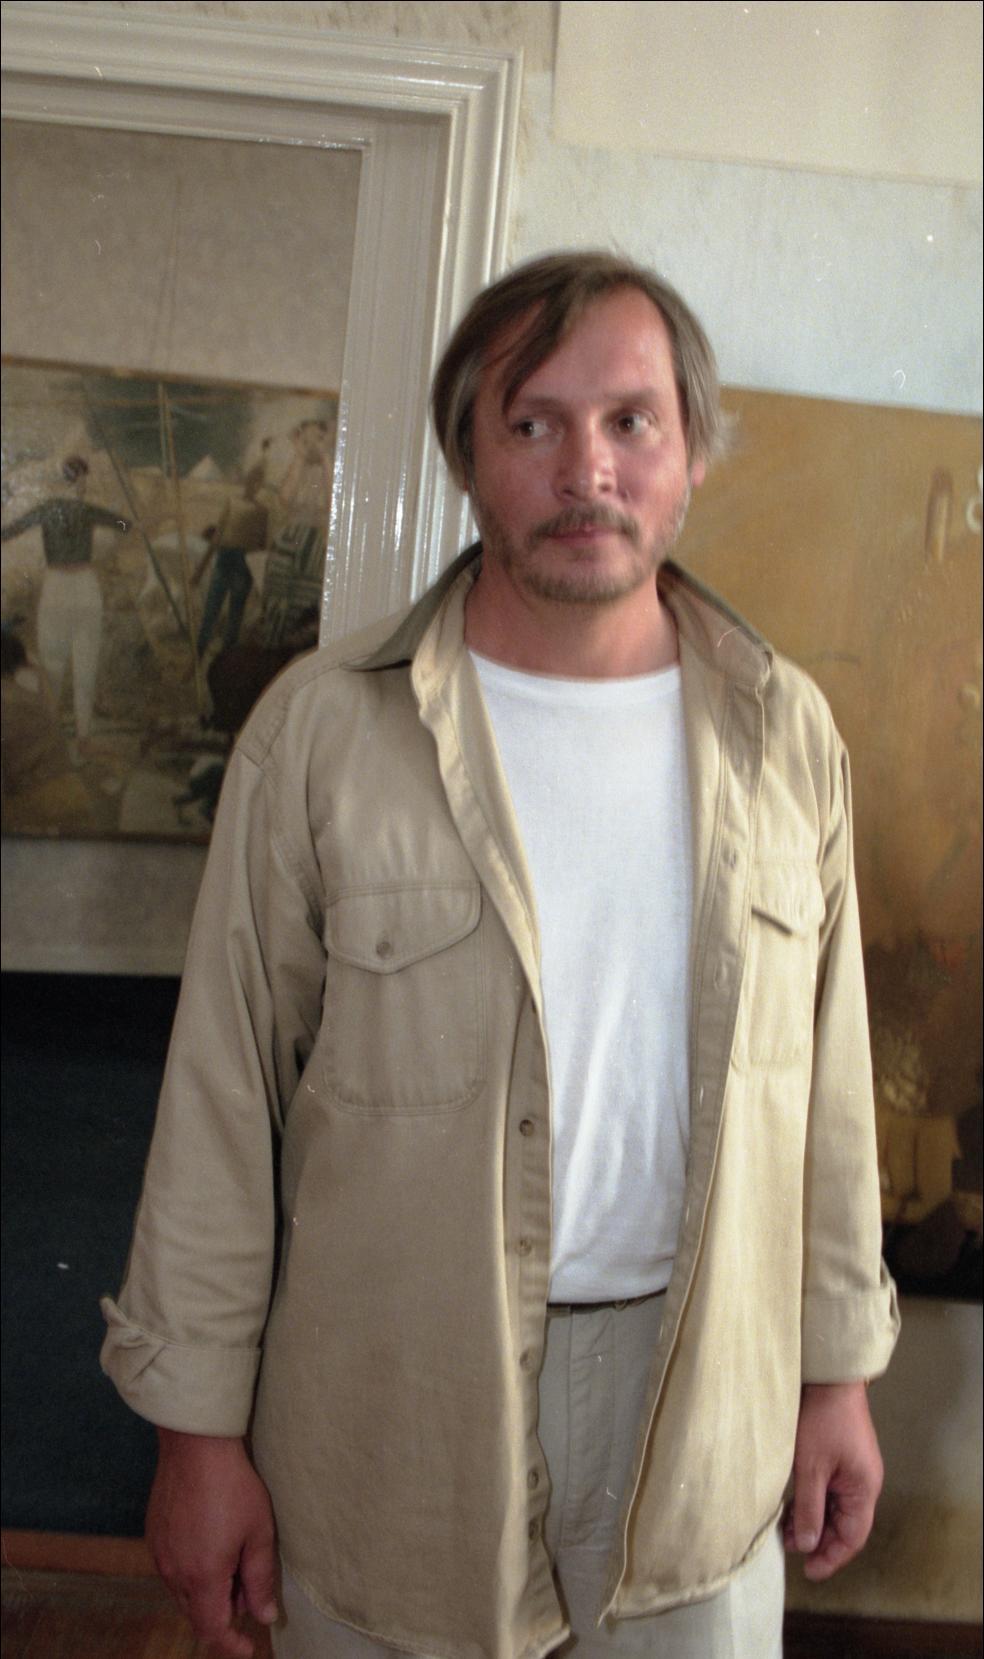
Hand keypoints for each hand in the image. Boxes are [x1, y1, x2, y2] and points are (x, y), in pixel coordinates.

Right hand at [146, 1429, 278, 1657]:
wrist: (195, 1445)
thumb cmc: (232, 1485)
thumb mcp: (258, 1532)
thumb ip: (260, 1579)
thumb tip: (263, 1616)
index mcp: (202, 1577)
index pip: (212, 1630)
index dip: (231, 1645)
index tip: (249, 1647)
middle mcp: (174, 1573)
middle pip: (197, 1614)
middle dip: (224, 1613)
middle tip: (250, 1589)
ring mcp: (160, 1555)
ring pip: (183, 1593)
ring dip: (208, 1592)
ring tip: (234, 1560)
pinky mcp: (154, 1536)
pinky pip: (172, 1570)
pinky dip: (193, 1572)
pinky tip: (212, 1544)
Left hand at [784, 1381, 882, 1580]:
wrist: (830, 1378)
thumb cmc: (822, 1420)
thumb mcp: (810, 1468)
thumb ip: (808, 1509)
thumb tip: (808, 1545)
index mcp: (864, 1489)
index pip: (852, 1537)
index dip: (832, 1557)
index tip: (809, 1571)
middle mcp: (864, 1483)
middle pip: (845, 1525)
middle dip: (820, 1541)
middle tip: (792, 1550)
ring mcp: (853, 1470)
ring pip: (835, 1508)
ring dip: (814, 1521)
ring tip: (786, 1531)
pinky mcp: (841, 1458)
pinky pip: (830, 1491)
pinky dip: (813, 1502)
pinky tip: (792, 1507)